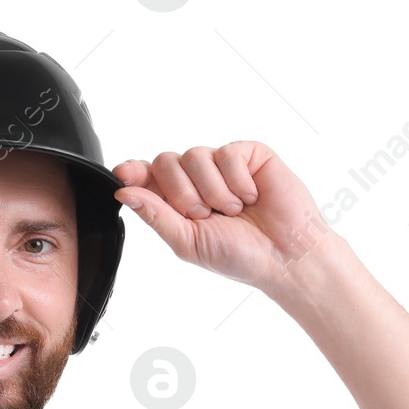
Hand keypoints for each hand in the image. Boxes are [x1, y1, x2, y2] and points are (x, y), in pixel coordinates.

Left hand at [112, 141, 331, 290]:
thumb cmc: (239, 255)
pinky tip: (252, 196)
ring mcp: (223, 165)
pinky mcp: (249, 154)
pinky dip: (237, 181)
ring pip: (195, 155)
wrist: (284, 255)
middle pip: (166, 161)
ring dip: (213, 190)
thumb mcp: (187, 242)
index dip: (133, 172)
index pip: (148, 177)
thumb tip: (125, 192)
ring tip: (233, 210)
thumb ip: (156, 215)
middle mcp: (198, 179)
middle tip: (204, 214)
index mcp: (179, 201)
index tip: (124, 173)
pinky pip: (227, 153)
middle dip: (181, 192)